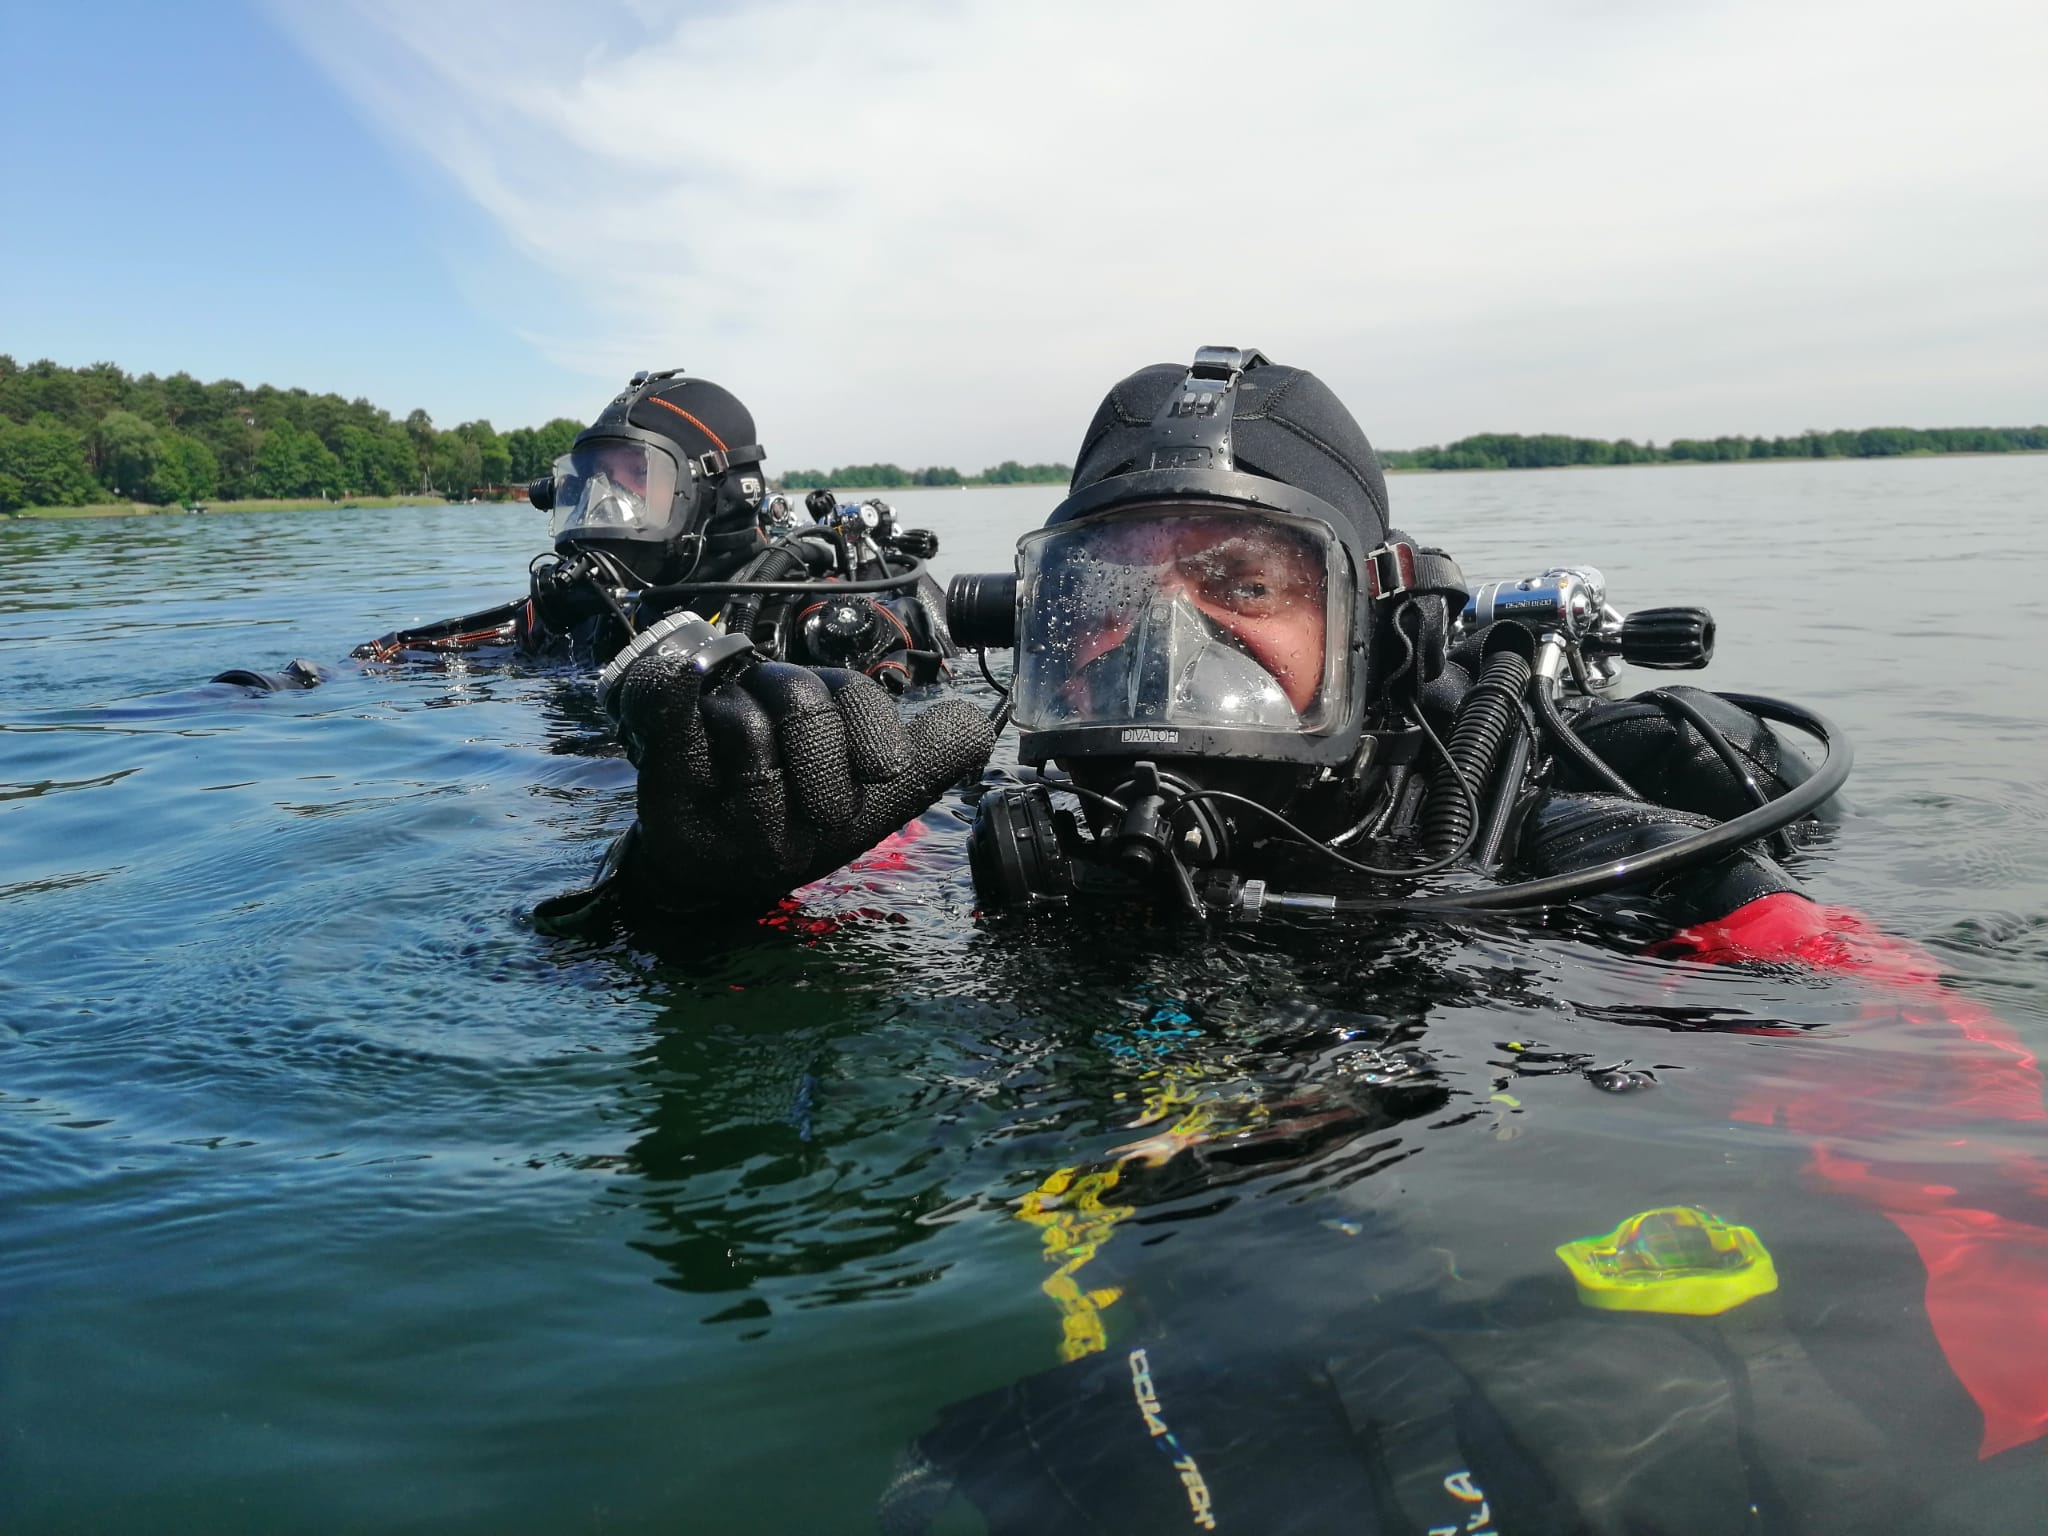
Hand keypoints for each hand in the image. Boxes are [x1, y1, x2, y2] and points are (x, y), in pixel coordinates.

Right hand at [613, 647, 995, 914]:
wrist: (715, 868)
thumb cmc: (797, 828)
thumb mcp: (874, 807)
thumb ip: (933, 759)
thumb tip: (979, 722)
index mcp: (831, 706)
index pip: (860, 693)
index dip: (875, 735)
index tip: (879, 775)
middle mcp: (774, 693)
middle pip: (809, 700)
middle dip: (819, 772)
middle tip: (813, 815)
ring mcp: (717, 707)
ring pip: (748, 722)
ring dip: (758, 787)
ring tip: (751, 810)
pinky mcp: (666, 730)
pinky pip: (668, 699)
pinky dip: (674, 694)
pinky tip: (682, 684)